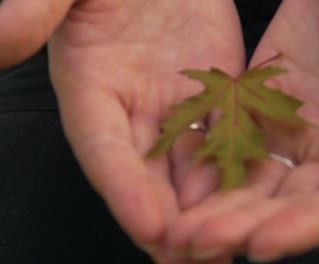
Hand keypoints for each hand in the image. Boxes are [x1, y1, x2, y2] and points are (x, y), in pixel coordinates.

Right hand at [1, 0, 243, 262]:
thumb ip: (35, 13)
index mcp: (92, 90)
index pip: (104, 150)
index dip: (123, 190)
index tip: (150, 228)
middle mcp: (135, 110)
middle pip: (150, 174)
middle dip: (169, 219)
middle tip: (191, 261)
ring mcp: (179, 105)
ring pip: (192, 165)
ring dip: (206, 208)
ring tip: (224, 248)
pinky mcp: (218, 93)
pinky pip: (229, 134)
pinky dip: (238, 167)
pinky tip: (252, 199)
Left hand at [164, 0, 318, 261]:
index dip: (312, 225)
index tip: (265, 244)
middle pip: (296, 203)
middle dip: (251, 226)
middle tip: (201, 244)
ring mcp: (299, 134)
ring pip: (261, 183)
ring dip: (224, 209)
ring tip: (183, 232)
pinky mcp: (264, 112)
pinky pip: (237, 147)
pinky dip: (211, 170)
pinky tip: (183, 190)